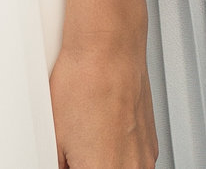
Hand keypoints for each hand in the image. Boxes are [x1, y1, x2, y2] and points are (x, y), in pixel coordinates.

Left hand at [49, 35, 155, 168]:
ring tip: (86, 145)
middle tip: (72, 156)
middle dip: (85, 167)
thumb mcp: (54, 137)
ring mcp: (145, 157)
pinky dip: (118, 158)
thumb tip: (58, 167)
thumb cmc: (84, 81)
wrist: (109, 47)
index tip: (67, 163)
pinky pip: (133, 163)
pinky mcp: (151, 143)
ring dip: (102, 164)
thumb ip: (58, 165)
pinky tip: (100, 137)